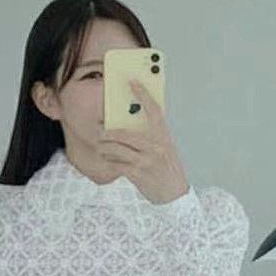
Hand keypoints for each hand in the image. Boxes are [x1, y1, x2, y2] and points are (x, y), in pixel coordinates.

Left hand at [97, 79, 189, 203]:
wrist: (175, 194)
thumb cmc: (169, 170)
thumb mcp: (166, 149)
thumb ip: (152, 137)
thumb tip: (132, 125)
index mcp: (164, 136)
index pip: (154, 109)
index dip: (143, 94)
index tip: (132, 81)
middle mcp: (155, 146)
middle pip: (124, 134)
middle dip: (108, 134)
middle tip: (100, 133)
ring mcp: (146, 160)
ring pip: (117, 149)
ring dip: (105, 149)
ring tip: (101, 148)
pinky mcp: (138, 174)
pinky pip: (117, 164)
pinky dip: (110, 162)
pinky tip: (108, 161)